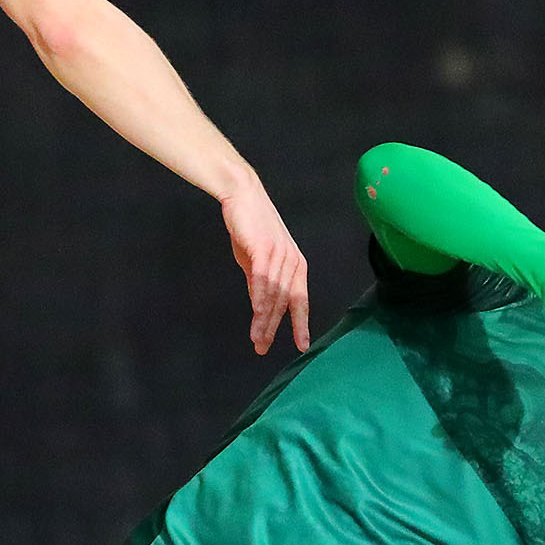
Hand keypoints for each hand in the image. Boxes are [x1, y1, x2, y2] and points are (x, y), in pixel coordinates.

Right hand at [220, 184, 309, 353]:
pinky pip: (263, 279)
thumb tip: (260, 307)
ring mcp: (281, 255)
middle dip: (274, 328)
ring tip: (256, 339)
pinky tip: (256, 314)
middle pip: (285, 302)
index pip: (301, 300)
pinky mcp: (265, 248)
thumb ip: (261, 282)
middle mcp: (293, 261)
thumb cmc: (251, 228)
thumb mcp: (258, 260)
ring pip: (274, 295)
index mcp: (296, 265)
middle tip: (263, 348)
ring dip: (264, 320)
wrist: (243, 196)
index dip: (301, 323)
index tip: (302, 345)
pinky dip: (260, 299)